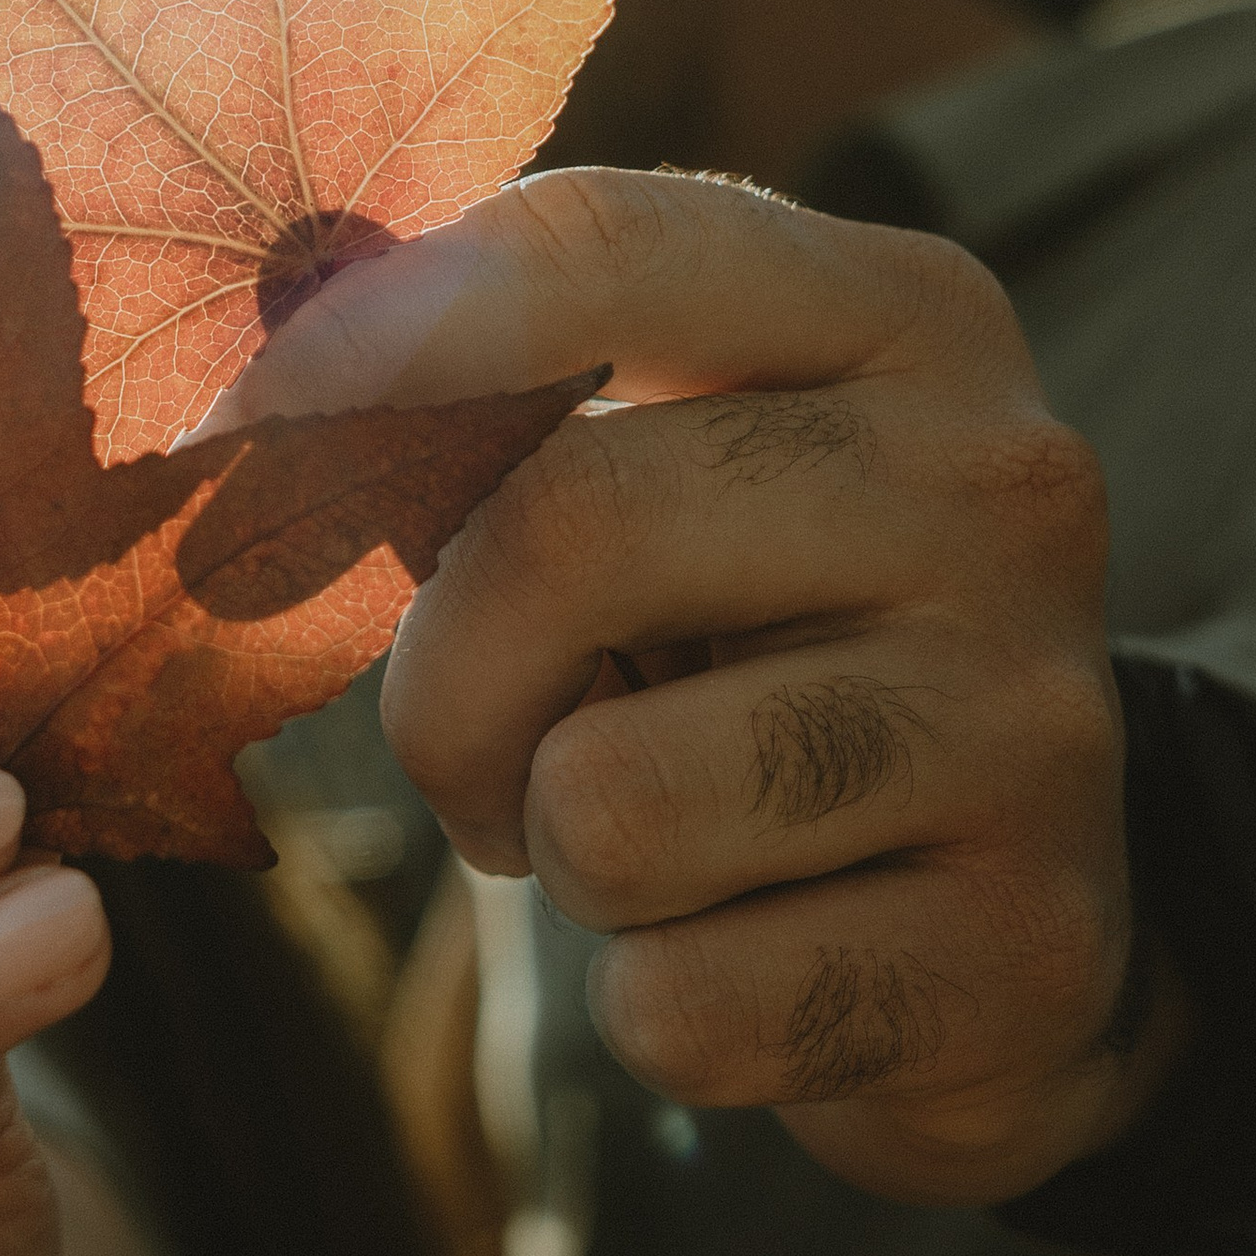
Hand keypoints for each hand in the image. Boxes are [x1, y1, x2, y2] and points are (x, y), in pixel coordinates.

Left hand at [219, 170, 1181, 1206]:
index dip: (365, 344)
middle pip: (566, 531)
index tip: (221, 436)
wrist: (1010, 924)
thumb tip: (226, 396)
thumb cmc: (768, 658)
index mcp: (901, 318)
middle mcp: (1001, 486)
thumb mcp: (684, 478)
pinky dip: (660, 1008)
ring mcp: (1034, 722)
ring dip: (565, 859)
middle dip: (449, 687)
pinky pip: (682, 1007)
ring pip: (611, 803)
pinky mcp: (1025, 954)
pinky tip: (757, 959)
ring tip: (663, 844)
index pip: (594, 246)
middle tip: (481, 760)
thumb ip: (501, 400)